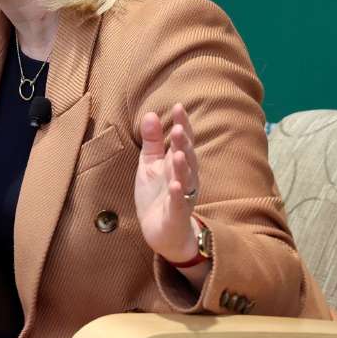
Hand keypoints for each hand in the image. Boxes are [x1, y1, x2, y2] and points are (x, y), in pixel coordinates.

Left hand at [134, 103, 201, 263]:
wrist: (161, 231)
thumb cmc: (158, 194)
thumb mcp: (150, 164)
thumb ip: (152, 141)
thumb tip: (150, 114)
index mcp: (177, 163)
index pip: (181, 141)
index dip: (182, 124)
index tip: (178, 107)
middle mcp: (184, 177)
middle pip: (186, 157)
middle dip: (183, 144)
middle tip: (178, 129)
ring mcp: (182, 196)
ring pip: (186, 179)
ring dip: (183, 166)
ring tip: (178, 154)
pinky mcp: (176, 213)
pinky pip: (179, 203)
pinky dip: (178, 194)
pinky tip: (176, 186)